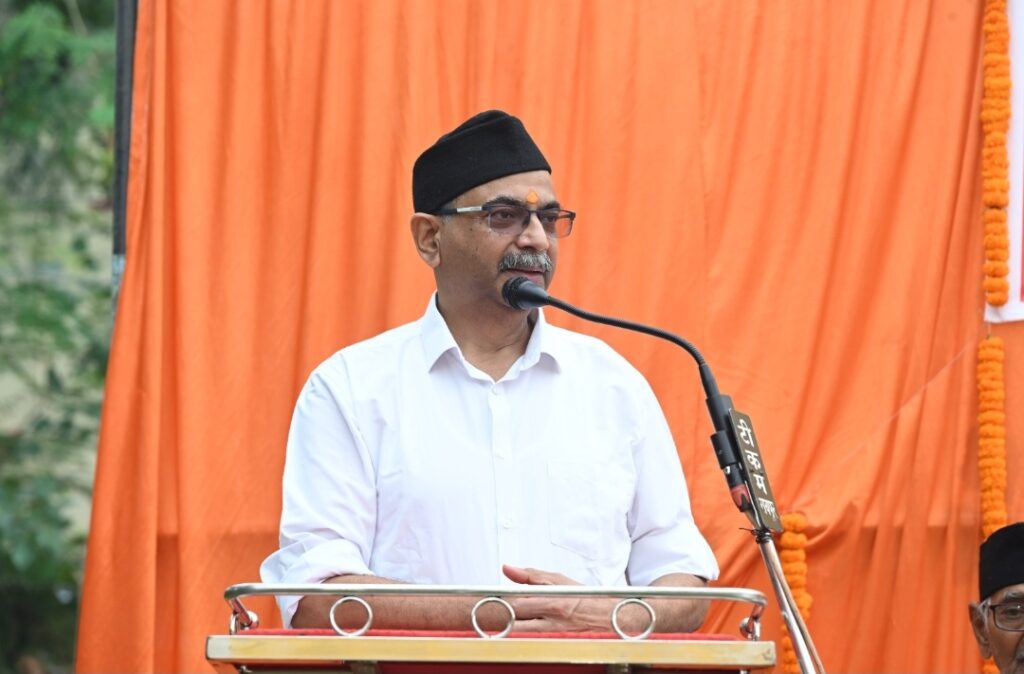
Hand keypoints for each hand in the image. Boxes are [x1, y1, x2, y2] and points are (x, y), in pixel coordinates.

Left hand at [501, 564, 634, 632]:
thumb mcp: (558, 579)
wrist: (605, 615)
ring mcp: (551, 634)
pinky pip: (530, 640)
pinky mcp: (552, 642)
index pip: (517, 604)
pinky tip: (514, 629)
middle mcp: (551, 621)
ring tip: (500, 619)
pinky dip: (519, 635)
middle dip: (501, 616)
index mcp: (551, 601)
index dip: (500, 602)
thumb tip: (508, 569)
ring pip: (520, 634)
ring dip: (508, 627)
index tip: (490, 598)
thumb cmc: (582, 596)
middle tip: (490, 610)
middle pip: (516, 622)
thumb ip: (531, 575)